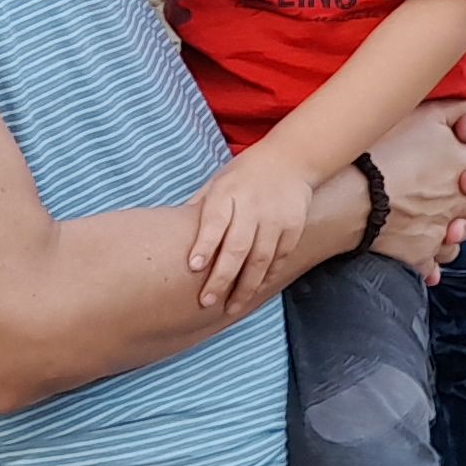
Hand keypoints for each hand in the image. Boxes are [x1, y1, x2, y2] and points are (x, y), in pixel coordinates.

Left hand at [187, 150, 320, 309]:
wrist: (291, 159)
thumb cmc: (244, 175)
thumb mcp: (217, 183)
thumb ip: (199, 208)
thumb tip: (171, 237)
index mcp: (229, 193)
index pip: (215, 221)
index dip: (205, 245)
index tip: (193, 267)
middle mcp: (253, 206)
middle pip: (238, 247)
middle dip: (222, 277)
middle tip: (206, 301)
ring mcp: (276, 217)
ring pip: (261, 258)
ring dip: (246, 286)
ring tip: (231, 307)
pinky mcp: (294, 226)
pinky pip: (280, 258)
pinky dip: (267, 277)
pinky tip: (255, 291)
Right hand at [369, 99, 465, 279]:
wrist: (350, 198)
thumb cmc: (382, 151)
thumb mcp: (423, 116)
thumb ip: (459, 109)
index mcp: (465, 164)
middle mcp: (460, 199)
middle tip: (464, 181)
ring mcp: (441, 229)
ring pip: (465, 231)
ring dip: (460, 224)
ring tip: (445, 216)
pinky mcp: (420, 253)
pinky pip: (436, 261)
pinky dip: (433, 257)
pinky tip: (423, 250)